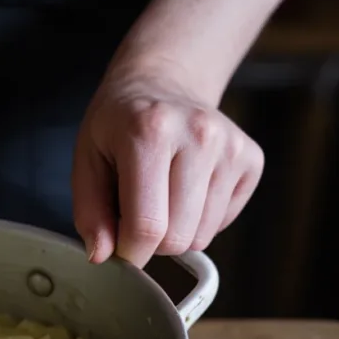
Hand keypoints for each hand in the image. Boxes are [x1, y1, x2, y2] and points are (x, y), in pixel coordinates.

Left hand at [71, 66, 263, 266]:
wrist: (163, 82)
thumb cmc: (119, 125)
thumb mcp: (87, 160)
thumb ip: (90, 212)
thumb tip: (102, 255)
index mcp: (149, 133)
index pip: (147, 226)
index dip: (130, 252)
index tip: (120, 250)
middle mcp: (198, 135)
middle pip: (177, 237)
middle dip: (151, 241)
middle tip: (137, 211)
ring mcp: (231, 147)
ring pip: (201, 237)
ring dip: (176, 230)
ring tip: (161, 195)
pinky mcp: (251, 159)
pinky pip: (222, 223)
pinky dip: (199, 219)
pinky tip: (185, 187)